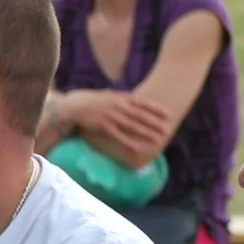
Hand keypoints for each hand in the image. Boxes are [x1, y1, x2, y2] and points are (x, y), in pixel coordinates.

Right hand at [56, 90, 171, 159]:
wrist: (75, 106)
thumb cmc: (95, 101)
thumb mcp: (111, 95)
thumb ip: (125, 99)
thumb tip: (140, 102)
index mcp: (122, 97)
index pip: (143, 102)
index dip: (157, 109)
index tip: (168, 115)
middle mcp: (118, 106)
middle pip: (140, 116)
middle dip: (155, 123)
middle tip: (166, 130)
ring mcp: (111, 116)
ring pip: (132, 126)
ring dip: (146, 133)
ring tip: (157, 139)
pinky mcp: (103, 126)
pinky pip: (118, 136)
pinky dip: (128, 142)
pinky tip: (138, 147)